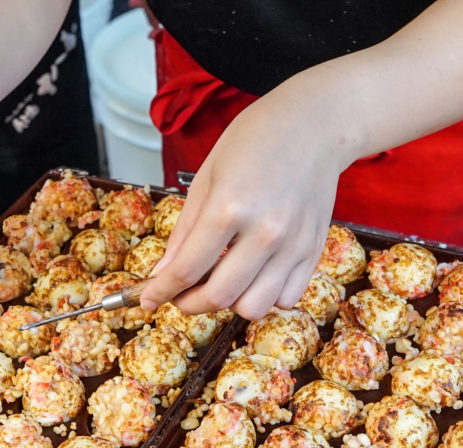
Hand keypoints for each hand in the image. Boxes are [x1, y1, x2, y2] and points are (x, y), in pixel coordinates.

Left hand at [141, 83, 351, 320]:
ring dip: (229, 304)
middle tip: (180, 294)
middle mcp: (265, 232)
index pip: (187, 269)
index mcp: (229, 207)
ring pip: (254, 308)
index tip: (147, 300)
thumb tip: (162, 273)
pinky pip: (286, 299)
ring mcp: (293, 245)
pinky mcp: (314, 251)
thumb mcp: (206, 177)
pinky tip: (253, 275)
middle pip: (219, 297)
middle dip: (189, 305)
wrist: (314, 125)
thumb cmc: (255, 141)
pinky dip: (264, 297)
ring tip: (219, 282)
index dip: (160, 292)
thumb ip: (184, 231)